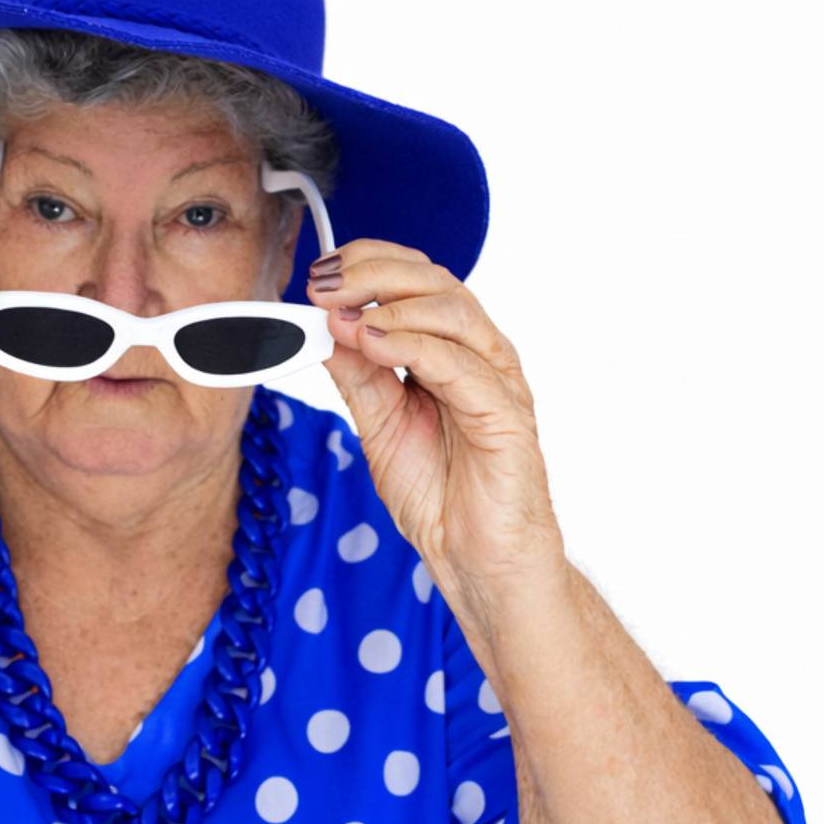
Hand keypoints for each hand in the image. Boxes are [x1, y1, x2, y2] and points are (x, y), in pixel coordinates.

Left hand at [306, 241, 565, 604]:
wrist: (476, 558)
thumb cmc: (440, 493)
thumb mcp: (378, 424)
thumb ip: (357, 376)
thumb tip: (322, 327)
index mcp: (449, 350)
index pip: (415, 281)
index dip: (367, 265)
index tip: (317, 274)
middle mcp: (478, 355)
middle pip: (435, 282)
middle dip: (373, 273)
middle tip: (324, 283)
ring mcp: (498, 380)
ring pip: (453, 311)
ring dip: (390, 303)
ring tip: (343, 313)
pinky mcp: (506, 414)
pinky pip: (461, 364)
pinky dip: (412, 344)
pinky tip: (372, 342)